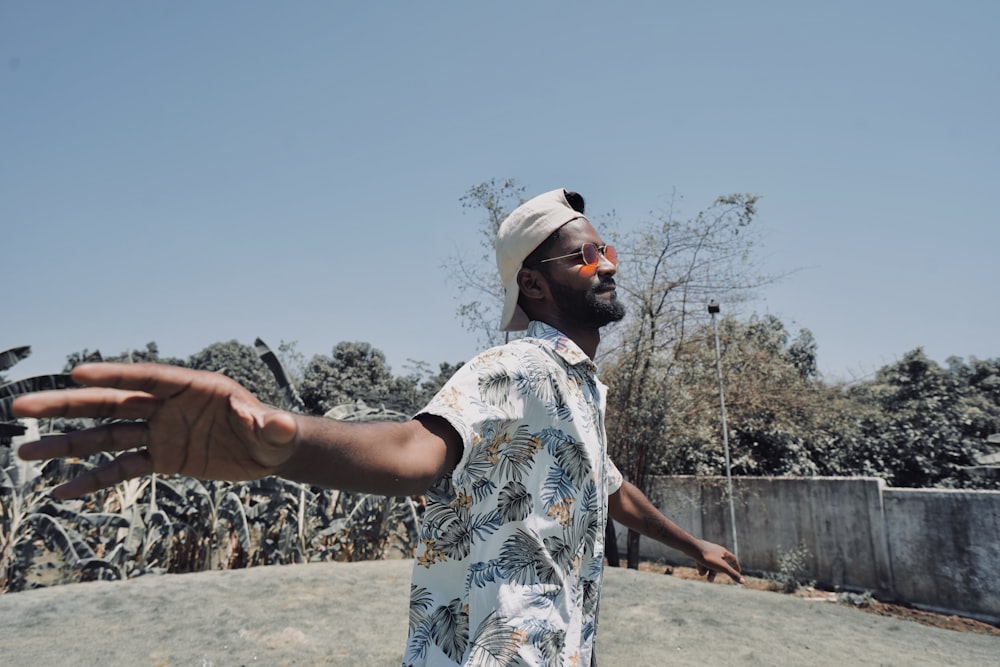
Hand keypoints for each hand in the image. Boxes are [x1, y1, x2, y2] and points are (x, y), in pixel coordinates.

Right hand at [12, 363, 298, 497]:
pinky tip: (61, 492)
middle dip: (68, 405)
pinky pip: (121, 469)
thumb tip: (279, 424)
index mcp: (192, 388)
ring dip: (67, 444)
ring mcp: (160, 432)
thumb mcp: (274, 432)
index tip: (77, 373)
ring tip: (25, 449)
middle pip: (111, 403)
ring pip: (106, 436)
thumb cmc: (272, 435)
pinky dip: (93, 481)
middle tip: (22, 405)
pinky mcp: (161, 458)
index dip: (114, 375)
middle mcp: (168, 407)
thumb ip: (271, 426)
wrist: (268, 453)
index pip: (147, 378)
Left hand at [693, 538, 744, 584]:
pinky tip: (697, 565)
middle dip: (714, 573)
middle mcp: (715, 550)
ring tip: (701, 573)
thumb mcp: (721, 567)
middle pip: (718, 565)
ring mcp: (707, 550)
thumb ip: (732, 574)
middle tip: (709, 580)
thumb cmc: (707, 557)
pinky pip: (702, 562)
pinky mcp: (699, 552)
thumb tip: (743, 582)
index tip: (738, 572)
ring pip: (709, 564)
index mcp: (722, 551)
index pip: (732, 558)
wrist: (692, 548)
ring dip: (706, 571)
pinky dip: (700, 566)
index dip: (736, 566)